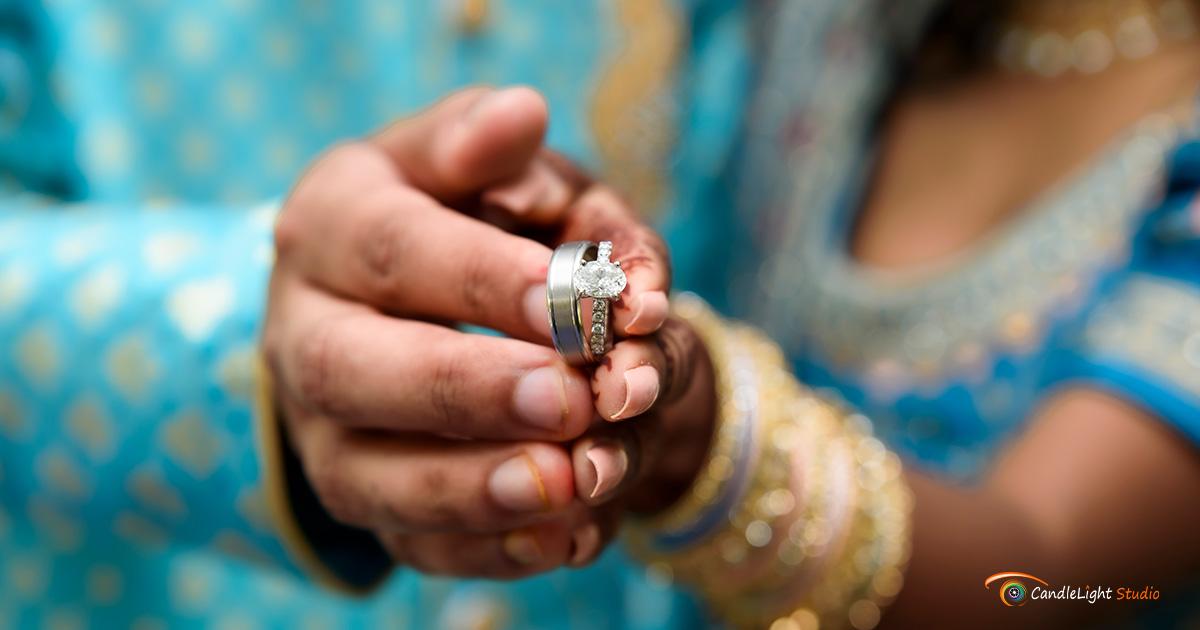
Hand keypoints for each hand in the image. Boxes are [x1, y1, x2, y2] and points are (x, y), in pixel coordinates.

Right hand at [262, 86, 700, 578]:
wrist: (416, 299)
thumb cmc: (468, 213)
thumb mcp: (486, 162)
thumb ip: (502, 147)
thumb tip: (522, 112)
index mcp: (329, 223)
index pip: (391, 249)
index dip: (479, 278)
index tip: (573, 298)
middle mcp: (303, 328)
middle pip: (353, 371)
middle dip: (464, 390)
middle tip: (569, 399)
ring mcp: (322, 425)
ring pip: (368, 476)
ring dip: (474, 489)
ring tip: (572, 485)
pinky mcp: (359, 494)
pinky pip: (407, 541)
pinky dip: (487, 549)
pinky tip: (568, 536)